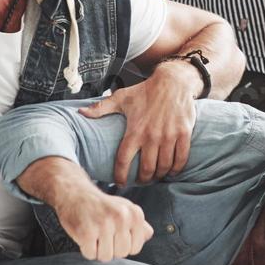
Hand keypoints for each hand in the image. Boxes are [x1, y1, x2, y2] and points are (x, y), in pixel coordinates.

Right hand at [54, 183, 153, 261]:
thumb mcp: (124, 209)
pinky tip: (85, 235)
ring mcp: (104, 224)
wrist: (74, 192)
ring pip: (105, 257)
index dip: (123, 245)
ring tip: (93, 234)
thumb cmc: (101, 205)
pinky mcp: (86, 231)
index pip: (135, 248)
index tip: (114, 233)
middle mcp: (121, 217)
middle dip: (111, 249)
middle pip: (121, 254)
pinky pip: (90, 255)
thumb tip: (148, 235)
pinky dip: (86, 249)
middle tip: (102, 233)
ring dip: (97, 250)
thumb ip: (139, 224)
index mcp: (134, 213)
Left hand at [79, 64, 198, 185]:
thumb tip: (81, 112)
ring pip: (164, 167)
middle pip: (146, 169)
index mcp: (135, 130)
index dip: (121, 175)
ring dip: (159, 175)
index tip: (120, 182)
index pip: (123, 160)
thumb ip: (101, 108)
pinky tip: (171, 171)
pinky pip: (181, 159)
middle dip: (143, 179)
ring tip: (155, 176)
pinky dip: (176, 169)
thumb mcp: (121, 98)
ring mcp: (169, 136)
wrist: (173, 81)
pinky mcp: (183, 134)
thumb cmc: (145, 91)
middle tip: (141, 181)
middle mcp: (152, 136)